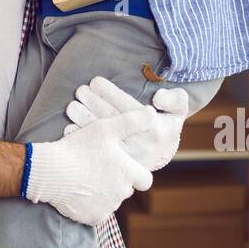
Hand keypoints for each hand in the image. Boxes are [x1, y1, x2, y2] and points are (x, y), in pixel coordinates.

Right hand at [24, 106, 155, 225]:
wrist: (50, 171)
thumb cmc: (78, 148)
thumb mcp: (105, 128)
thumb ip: (132, 121)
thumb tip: (152, 113)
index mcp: (129, 173)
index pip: (145, 180)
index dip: (136, 173)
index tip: (123, 166)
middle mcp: (122, 193)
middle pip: (126, 189)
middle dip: (116, 180)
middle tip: (98, 167)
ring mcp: (108, 208)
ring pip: (111, 200)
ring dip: (104, 192)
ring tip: (85, 177)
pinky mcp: (93, 218)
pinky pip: (97, 213)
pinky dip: (91, 205)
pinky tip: (79, 191)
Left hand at [63, 75, 189, 171]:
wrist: (161, 154)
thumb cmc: (166, 124)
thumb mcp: (178, 110)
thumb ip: (175, 99)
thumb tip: (158, 97)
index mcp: (155, 129)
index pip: (128, 106)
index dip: (109, 92)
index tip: (95, 81)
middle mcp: (140, 145)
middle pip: (111, 119)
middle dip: (92, 101)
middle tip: (80, 90)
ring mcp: (126, 158)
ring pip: (100, 136)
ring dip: (83, 119)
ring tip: (72, 105)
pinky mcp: (114, 166)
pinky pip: (94, 152)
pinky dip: (80, 139)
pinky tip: (70, 127)